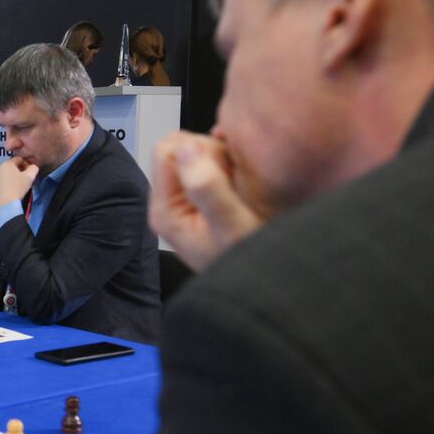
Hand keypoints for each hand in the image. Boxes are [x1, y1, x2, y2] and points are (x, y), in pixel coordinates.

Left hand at [0, 156, 39, 208]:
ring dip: (15, 177)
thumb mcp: (30, 177)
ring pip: (8, 174)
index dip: (27, 164)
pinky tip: (13, 190)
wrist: (5, 204)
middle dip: (21, 171)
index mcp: (7, 163)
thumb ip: (34, 168)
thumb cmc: (18, 188)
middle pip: (13, 166)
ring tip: (21, 185)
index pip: (19, 159)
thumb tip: (33, 167)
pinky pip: (3, 181)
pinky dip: (9, 183)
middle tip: (27, 179)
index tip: (31, 173)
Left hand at [149, 130, 263, 271]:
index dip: (201, 150)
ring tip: (245, 186)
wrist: (268, 285)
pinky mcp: (205, 198)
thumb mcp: (233, 225)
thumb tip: (186, 149)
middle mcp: (171, 204)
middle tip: (239, 180)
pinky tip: (247, 180)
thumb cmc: (252, 263)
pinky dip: (231, 164)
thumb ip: (206, 188)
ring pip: (199, 154)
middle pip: (181, 148)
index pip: (166, 150)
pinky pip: (212, 165)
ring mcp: (187, 201)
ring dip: (226, 160)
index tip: (226, 170)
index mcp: (166, 210)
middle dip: (213, 153)